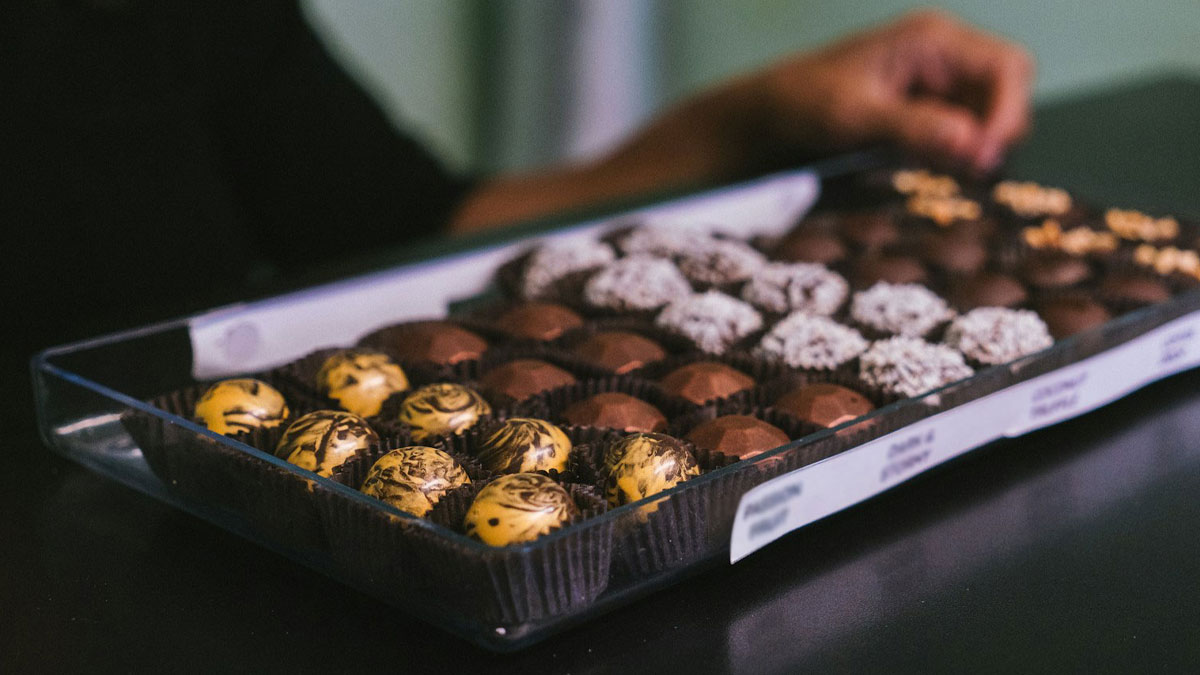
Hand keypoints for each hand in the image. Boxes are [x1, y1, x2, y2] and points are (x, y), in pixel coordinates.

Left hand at [754, 10, 1034, 171]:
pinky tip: (930, 171)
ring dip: (976, 148)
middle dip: (996, 133)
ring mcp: (938, 81)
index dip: (1008, 113)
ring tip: (942, 173)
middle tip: (967, 173)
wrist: (771, 112)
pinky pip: (964, 133)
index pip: (1007, 67)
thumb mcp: (857, 117)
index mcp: (933, 39)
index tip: (984, 157)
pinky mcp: (928, 109)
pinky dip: (956, 155)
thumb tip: (975, 145)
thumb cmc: (805, 102)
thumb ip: (916, 128)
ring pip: (989, 117)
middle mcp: (945, 54)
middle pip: (1008, 90)